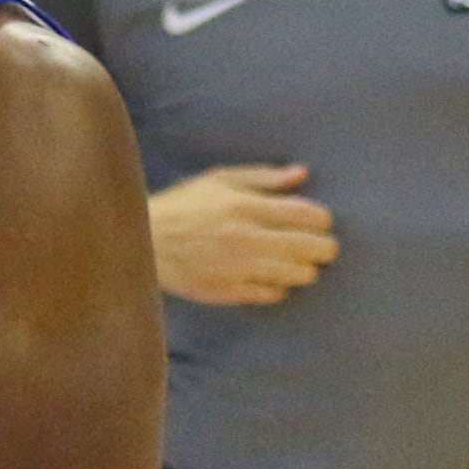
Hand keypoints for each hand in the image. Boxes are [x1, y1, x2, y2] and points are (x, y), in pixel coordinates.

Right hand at [148, 165, 333, 307]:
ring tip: (302, 265)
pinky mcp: (228, 291)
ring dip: (305, 269)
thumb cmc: (183, 206)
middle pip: (306, 248)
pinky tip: (277, 280)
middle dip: (324, 248)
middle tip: (325, 248)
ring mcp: (238, 268)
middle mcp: (245, 238)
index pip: (304, 214)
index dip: (322, 219)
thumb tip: (302, 175)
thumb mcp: (220, 180)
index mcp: (245, 206)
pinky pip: (270, 294)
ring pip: (293, 274)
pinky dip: (280, 287)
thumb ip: (263, 178)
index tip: (323, 222)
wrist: (144, 242)